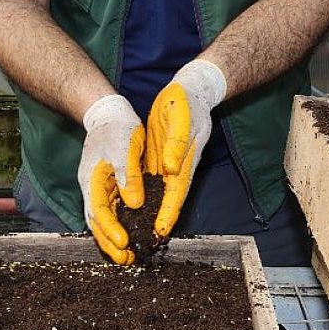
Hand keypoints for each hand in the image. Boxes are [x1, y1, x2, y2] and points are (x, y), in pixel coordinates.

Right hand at [78, 95, 144, 264]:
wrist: (109, 115)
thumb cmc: (117, 129)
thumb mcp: (125, 148)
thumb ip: (128, 176)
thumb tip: (134, 203)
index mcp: (92, 179)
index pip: (99, 211)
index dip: (111, 229)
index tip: (124, 243)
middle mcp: (92, 188)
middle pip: (97, 222)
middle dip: (110, 243)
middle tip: (126, 260)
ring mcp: (98, 189)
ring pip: (102, 221)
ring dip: (113, 239)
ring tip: (127, 257)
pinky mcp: (108, 188)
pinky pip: (110, 213)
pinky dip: (117, 228)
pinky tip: (128, 238)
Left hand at [146, 60, 226, 236]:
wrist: (190, 88)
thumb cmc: (186, 100)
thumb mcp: (180, 118)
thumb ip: (177, 145)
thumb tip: (172, 170)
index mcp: (185, 159)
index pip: (176, 192)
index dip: (169, 212)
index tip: (161, 232)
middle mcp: (178, 165)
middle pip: (169, 197)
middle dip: (161, 219)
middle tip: (150, 241)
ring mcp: (171, 161)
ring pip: (161, 191)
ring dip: (153, 210)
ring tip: (142, 230)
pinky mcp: (163, 156)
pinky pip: (154, 179)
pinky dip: (148, 194)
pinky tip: (138, 205)